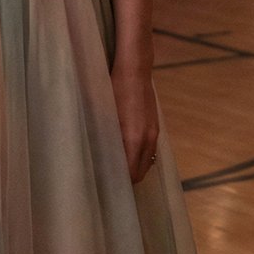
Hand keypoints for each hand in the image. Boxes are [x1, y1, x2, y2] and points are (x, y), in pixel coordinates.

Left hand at [111, 64, 159, 182]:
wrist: (135, 70)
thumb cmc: (115, 90)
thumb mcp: (104, 114)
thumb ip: (104, 138)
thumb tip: (97, 156)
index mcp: (134, 139)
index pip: (132, 173)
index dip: (121, 181)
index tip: (108, 182)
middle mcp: (148, 139)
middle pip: (142, 172)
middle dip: (129, 177)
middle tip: (112, 176)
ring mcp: (154, 132)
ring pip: (149, 161)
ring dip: (136, 166)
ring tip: (119, 164)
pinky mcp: (156, 125)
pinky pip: (151, 150)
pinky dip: (142, 155)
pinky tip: (128, 149)